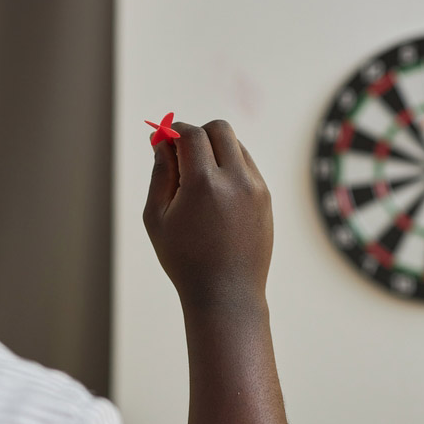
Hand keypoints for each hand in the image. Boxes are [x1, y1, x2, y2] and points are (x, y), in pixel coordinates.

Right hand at [143, 120, 272, 309]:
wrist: (226, 293)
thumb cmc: (184, 259)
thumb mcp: (157, 217)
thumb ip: (159, 173)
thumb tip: (161, 140)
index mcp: (204, 184)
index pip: (192, 134)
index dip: (174, 130)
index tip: (164, 139)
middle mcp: (235, 180)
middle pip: (219, 130)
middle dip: (198, 134)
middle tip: (182, 154)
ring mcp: (256, 188)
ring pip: (237, 145)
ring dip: (216, 150)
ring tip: (198, 180)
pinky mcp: (266, 198)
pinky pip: (247, 166)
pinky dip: (231, 168)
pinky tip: (216, 195)